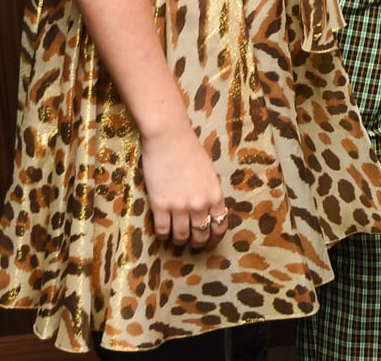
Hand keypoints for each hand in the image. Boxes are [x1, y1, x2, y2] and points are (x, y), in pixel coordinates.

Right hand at [141, 126, 229, 251]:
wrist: (168, 137)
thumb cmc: (189, 149)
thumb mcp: (208, 172)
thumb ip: (209, 192)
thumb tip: (207, 210)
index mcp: (214, 195)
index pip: (219, 226)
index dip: (214, 238)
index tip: (209, 242)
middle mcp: (199, 204)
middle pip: (201, 235)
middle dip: (198, 243)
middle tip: (193, 244)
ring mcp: (179, 207)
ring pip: (181, 236)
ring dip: (179, 241)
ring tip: (177, 239)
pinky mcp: (160, 206)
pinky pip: (163, 230)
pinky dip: (163, 235)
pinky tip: (163, 232)